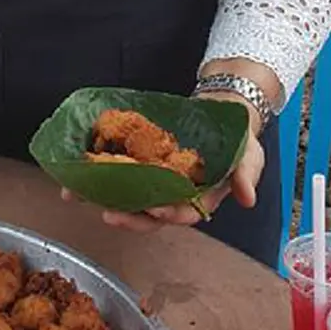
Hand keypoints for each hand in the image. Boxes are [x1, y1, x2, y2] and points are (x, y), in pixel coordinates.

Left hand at [88, 94, 265, 234]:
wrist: (223, 111)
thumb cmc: (237, 139)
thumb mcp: (251, 154)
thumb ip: (247, 175)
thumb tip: (248, 198)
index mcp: (201, 199)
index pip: (184, 214)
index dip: (169, 214)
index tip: (156, 210)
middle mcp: (175, 196)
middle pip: (150, 215)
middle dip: (130, 217)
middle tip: (110, 214)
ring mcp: (156, 183)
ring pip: (130, 199)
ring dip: (106, 200)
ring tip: (82, 197)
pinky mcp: (141, 165)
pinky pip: (120, 175)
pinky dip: (100, 177)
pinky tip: (79, 176)